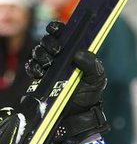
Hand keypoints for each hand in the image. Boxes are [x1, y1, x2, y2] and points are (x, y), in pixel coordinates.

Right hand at [26, 21, 108, 143]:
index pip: (62, 33)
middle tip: (56, 50)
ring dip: (41, 54)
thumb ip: (92, 65)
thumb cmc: (89, 93)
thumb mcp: (96, 79)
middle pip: (47, 40)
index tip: (57, 30)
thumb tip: (78, 53)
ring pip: (38, 52)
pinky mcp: (40, 78)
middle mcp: (60, 57)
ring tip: (49, 62)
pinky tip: (40, 71)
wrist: (78, 115)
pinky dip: (34, 66)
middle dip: (49, 42)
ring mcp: (48, 67)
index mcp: (74, 52)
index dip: (57, 28)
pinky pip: (31, 67)